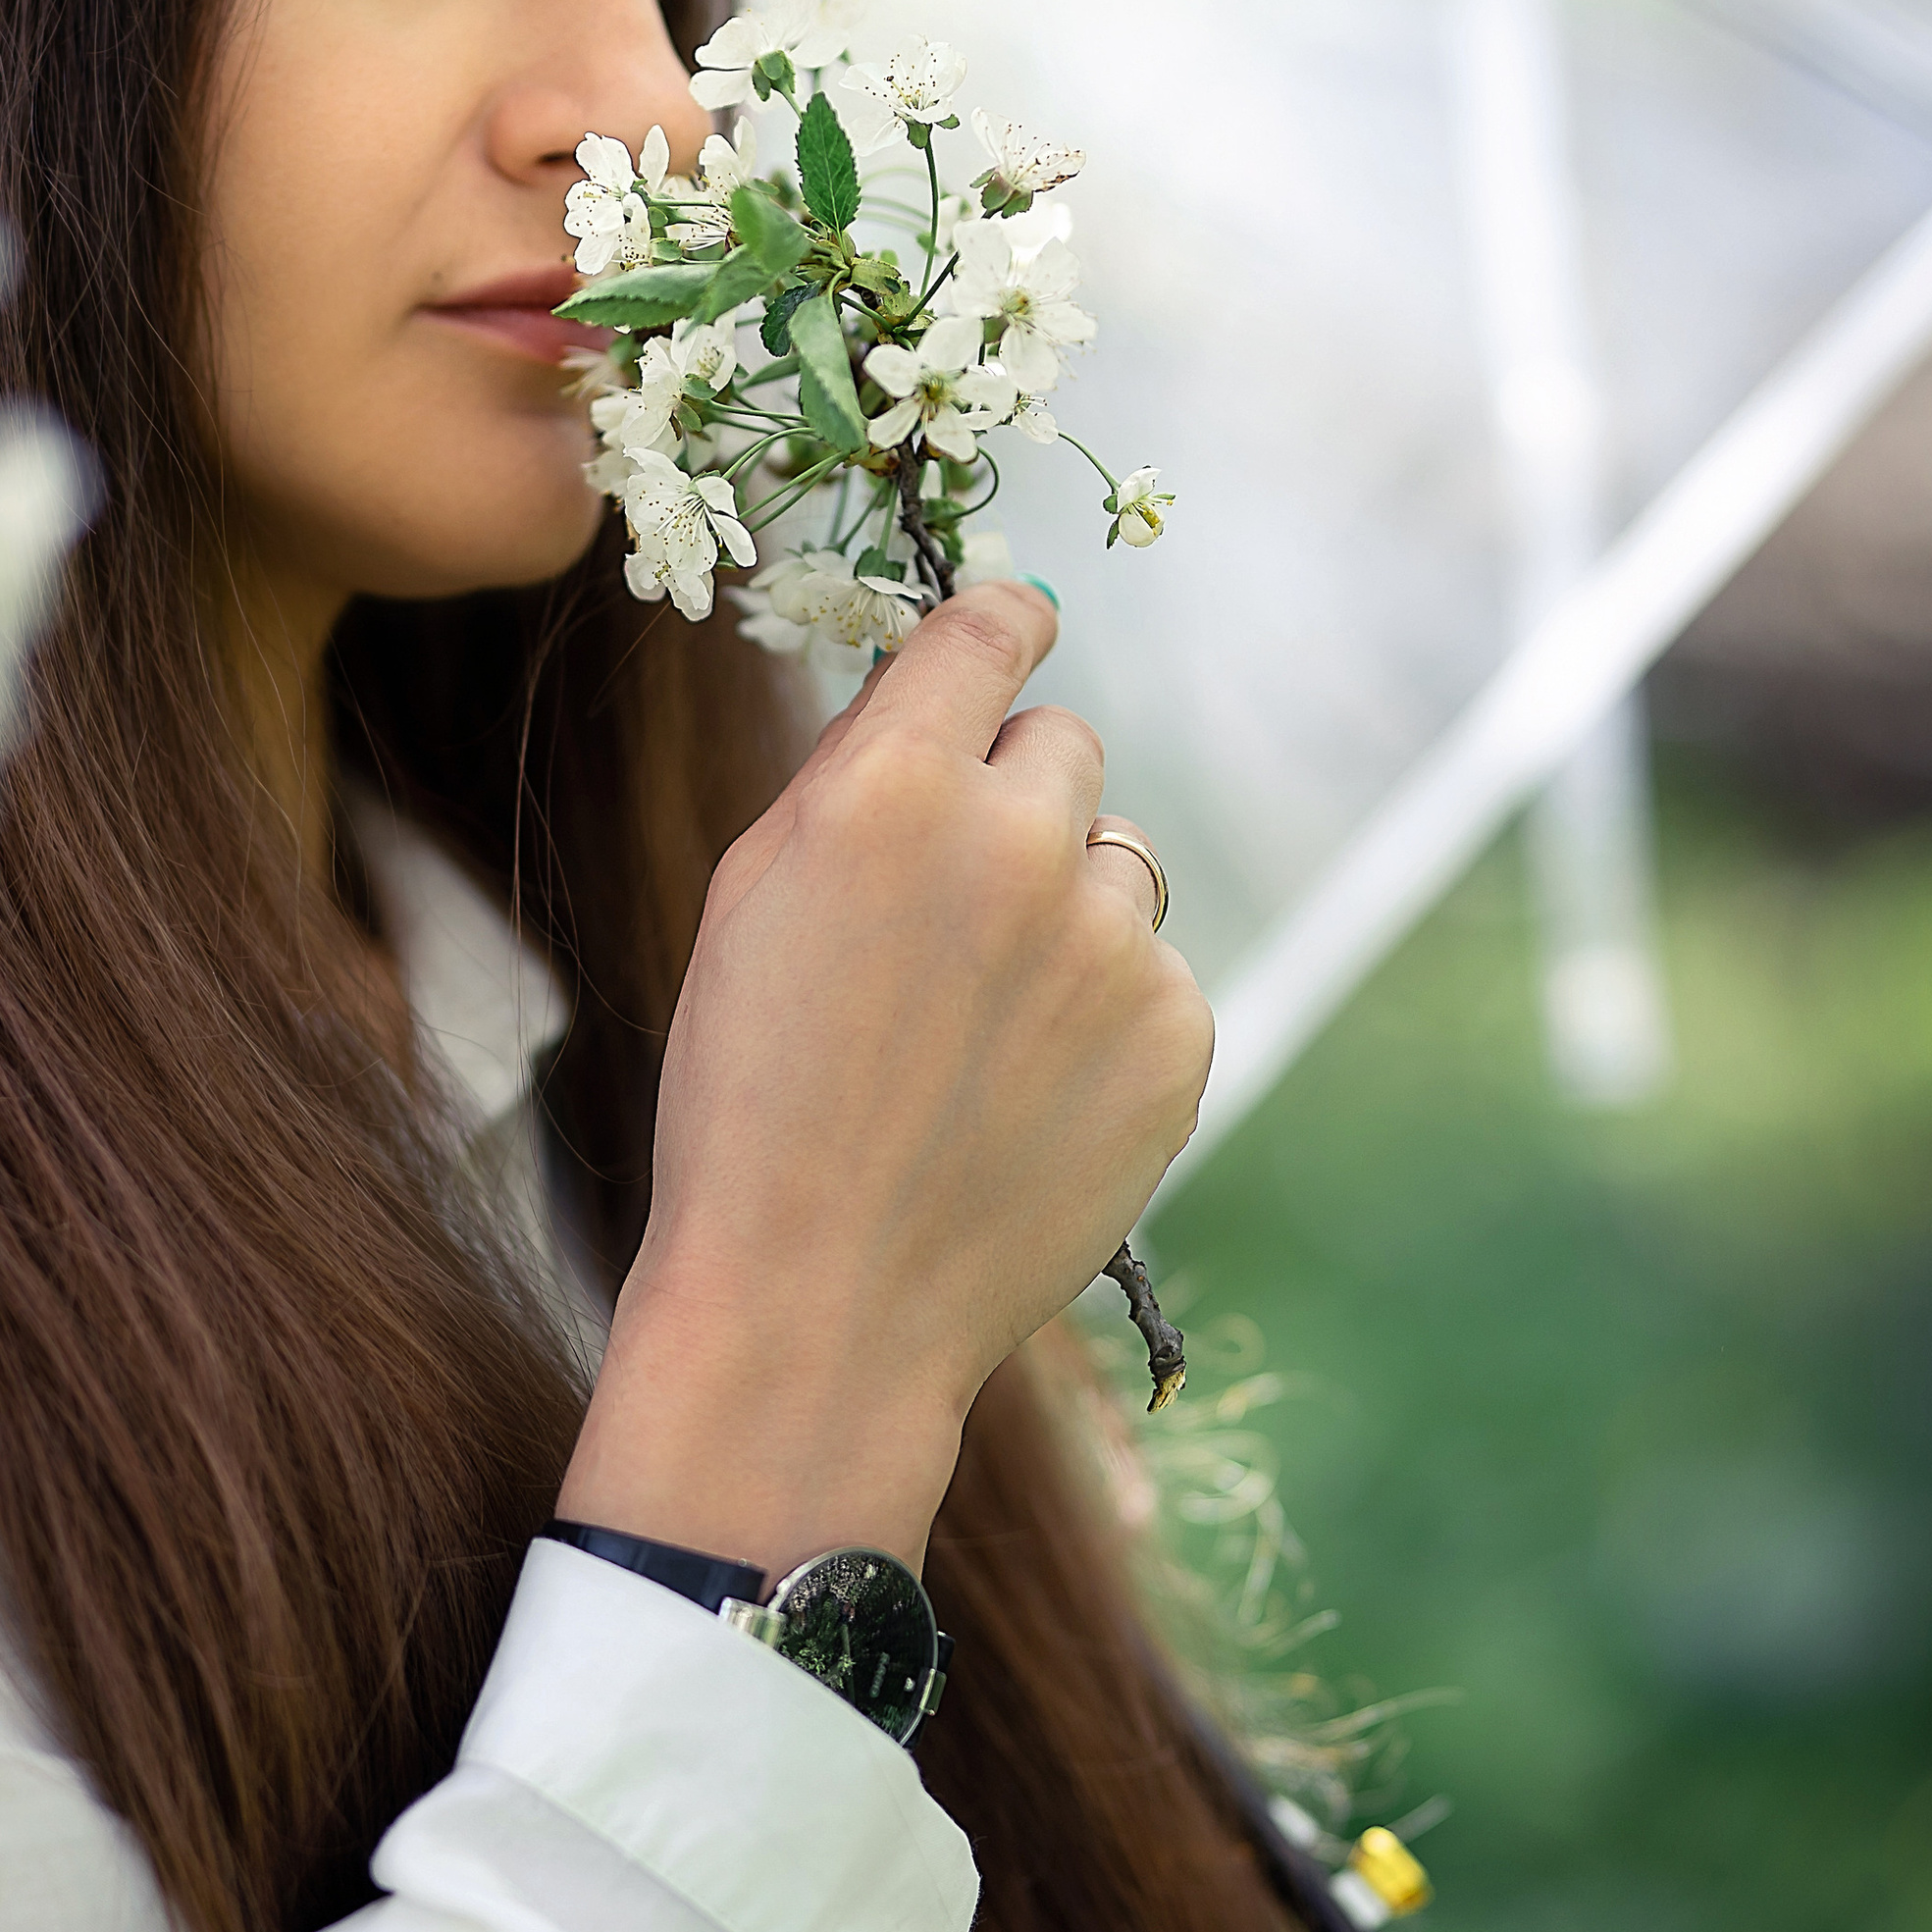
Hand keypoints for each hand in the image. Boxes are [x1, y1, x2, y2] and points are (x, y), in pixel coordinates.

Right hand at [559, 583, 1212, 1575]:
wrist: (821, 1305)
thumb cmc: (751, 1099)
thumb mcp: (752, 898)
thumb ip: (853, 770)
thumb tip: (939, 682)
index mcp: (893, 789)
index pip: (993, 626)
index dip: (1002, 626)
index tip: (1011, 637)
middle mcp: (1019, 844)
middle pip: (1065, 744)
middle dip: (1015, 801)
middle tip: (947, 914)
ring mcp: (1116, 944)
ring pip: (1121, 860)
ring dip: (1068, 908)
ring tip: (978, 1028)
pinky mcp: (1180, 1036)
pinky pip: (1156, 973)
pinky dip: (1107, 1016)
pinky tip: (1025, 1094)